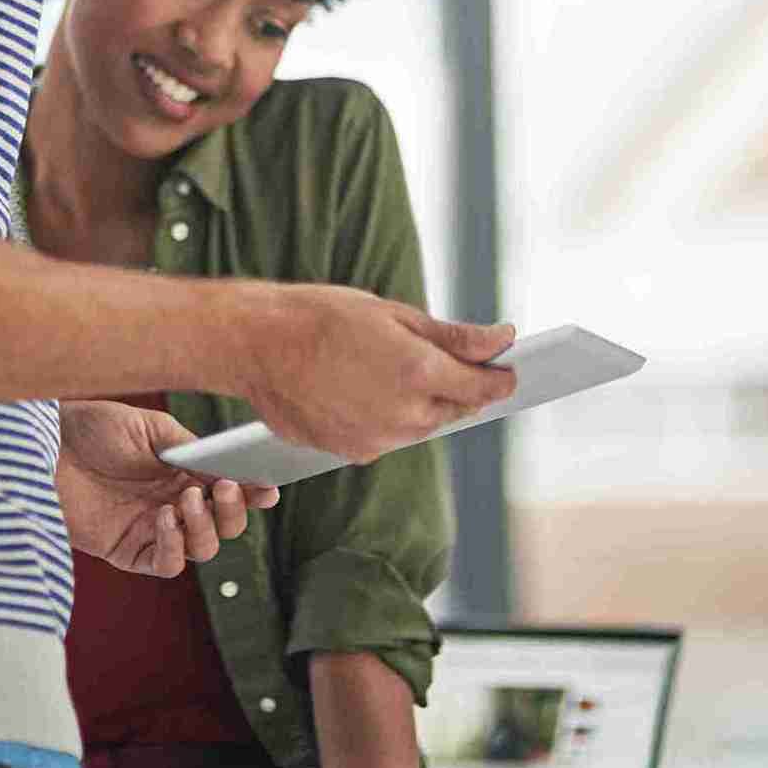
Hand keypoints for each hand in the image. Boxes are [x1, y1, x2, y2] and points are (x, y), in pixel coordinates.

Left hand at [56, 400, 277, 575]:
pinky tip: (164, 519)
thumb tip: (229, 469)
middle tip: (223, 488)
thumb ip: (191, 450)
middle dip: (232, 511)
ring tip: (185, 499)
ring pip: (201, 549)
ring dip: (204, 528)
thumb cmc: (94, 429)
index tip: (267, 488)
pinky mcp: (126, 550)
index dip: (254, 492)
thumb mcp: (151, 429)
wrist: (45, 445)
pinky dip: (173, 548)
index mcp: (186, 472)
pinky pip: (164, 565)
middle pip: (224, 525)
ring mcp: (152, 528)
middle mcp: (174, 503)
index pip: (230, 490)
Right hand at [245, 292, 516, 463]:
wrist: (257, 344)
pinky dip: (386, 418)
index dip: (501, 377)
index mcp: (419, 373)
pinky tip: (361, 389)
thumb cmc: (322, 317)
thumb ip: (454, 336)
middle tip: (439, 360)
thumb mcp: (394, 314)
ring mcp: (377, 440)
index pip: (483, 387)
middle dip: (456, 387)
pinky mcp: (352, 453)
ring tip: (386, 369)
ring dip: (420, 403)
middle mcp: (404, 415)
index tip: (510, 370)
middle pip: (454, 409)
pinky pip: (387, 438)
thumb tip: (502, 340)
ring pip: (420, 426)